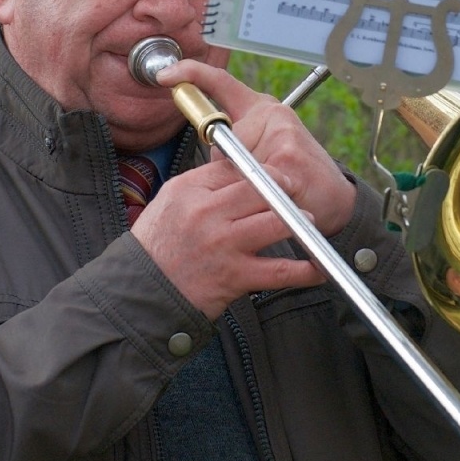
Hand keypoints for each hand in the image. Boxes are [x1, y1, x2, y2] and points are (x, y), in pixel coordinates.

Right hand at [131, 159, 324, 318]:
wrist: (141, 293)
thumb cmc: (158, 245)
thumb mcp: (171, 201)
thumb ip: (206, 184)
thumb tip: (244, 170)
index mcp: (190, 190)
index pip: (238, 168)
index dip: (265, 171)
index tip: (278, 177)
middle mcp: (207, 214)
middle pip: (263, 188)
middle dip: (287, 189)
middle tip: (298, 193)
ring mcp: (223, 245)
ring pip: (276, 221)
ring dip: (300, 221)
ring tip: (308, 221)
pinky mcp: (235, 277)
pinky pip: (280, 271)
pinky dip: (305, 270)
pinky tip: (317, 267)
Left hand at [156, 60, 357, 237]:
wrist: (334, 199)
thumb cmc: (293, 178)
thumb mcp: (258, 155)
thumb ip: (230, 150)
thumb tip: (212, 156)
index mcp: (261, 110)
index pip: (221, 83)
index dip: (192, 74)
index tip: (166, 75)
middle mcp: (272, 114)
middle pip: (223, 141)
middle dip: (231, 170)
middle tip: (262, 184)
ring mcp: (281, 132)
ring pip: (237, 165)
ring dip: (246, 186)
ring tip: (276, 191)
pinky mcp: (287, 155)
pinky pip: (254, 180)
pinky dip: (260, 196)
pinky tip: (283, 198)